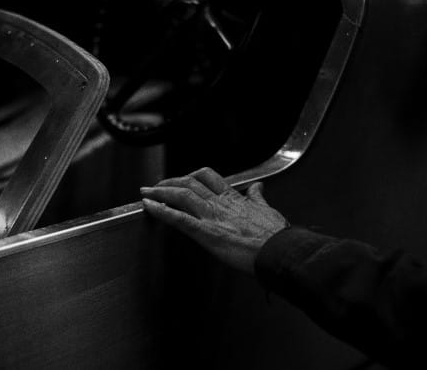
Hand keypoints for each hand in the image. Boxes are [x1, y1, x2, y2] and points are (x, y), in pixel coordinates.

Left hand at [141, 167, 287, 274]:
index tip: (183, 177)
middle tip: (157, 184)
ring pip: (181, 195)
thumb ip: (258, 198)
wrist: (280, 251)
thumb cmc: (276, 235)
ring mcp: (212, 217)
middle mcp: (220, 204)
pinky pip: (178, 218)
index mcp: (234, 199)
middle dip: (170, 181)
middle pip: (190, 182)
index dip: (192, 175)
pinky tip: (148, 206)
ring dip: (160, 191)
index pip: (209, 178)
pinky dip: (161, 211)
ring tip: (146, 191)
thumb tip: (258, 187)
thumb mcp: (268, 210)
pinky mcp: (206, 233)